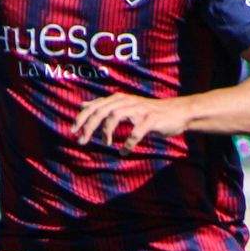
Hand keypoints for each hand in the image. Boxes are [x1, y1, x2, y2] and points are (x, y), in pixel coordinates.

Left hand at [72, 93, 187, 149]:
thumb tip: (83, 105)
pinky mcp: (152, 119)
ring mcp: (140, 109)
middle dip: (89, 126)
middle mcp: (127, 101)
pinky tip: (124, 151)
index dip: (82, 118)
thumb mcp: (125, 106)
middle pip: (102, 110)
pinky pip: (137, 131)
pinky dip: (129, 142)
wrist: (177, 112)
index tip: (72, 131)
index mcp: (119, 99)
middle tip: (82, 141)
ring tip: (105, 144)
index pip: (95, 106)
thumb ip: (104, 106)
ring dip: (106, 131)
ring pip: (116, 116)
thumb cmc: (148, 112)